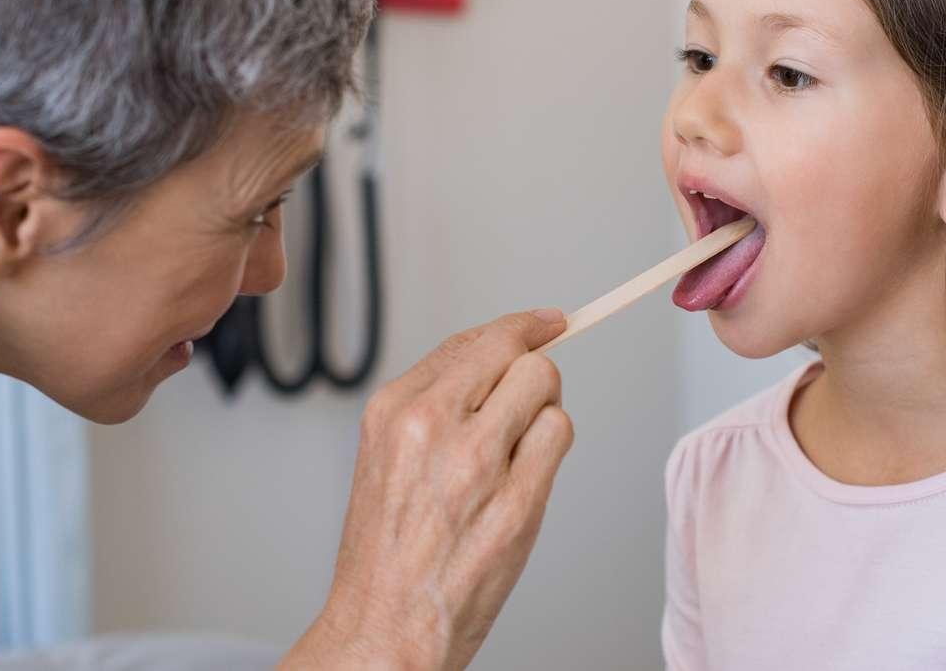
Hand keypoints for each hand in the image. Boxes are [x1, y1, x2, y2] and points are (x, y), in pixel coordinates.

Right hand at [281, 310, 573, 670]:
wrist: (386, 623)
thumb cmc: (387, 552)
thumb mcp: (386, 457)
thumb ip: (436, 404)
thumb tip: (496, 358)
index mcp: (393, 409)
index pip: (471, 341)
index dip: (518, 328)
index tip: (546, 322)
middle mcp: (431, 425)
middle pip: (515, 353)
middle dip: (534, 369)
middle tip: (531, 398)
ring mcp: (476, 461)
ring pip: (544, 386)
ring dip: (542, 412)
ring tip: (515, 454)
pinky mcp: (516, 500)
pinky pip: (559, 434)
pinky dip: (553, 446)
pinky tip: (526, 476)